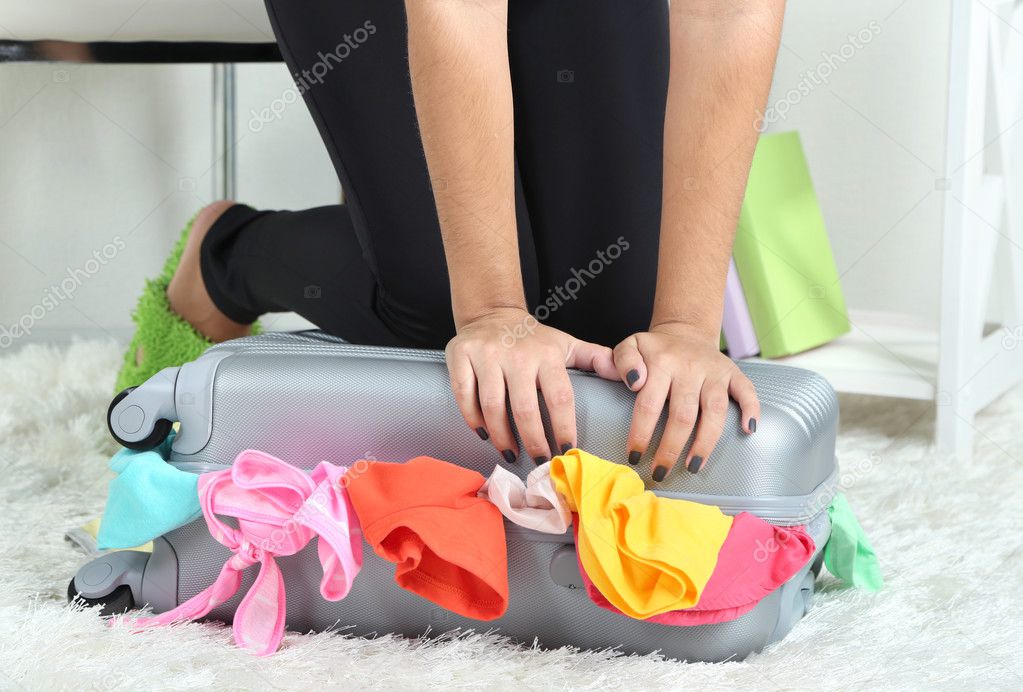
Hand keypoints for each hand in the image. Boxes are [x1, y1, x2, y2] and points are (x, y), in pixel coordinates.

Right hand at [446, 307, 618, 463]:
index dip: (563, 428)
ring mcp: (486, 354)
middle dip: (533, 441)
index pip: (559, 396)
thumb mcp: (568, 344)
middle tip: (538, 463)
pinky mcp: (460, 356)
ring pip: (492, 406)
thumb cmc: (534, 339)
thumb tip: (630, 376)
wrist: (492, 314)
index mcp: (547, 353)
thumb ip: (598, 360)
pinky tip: (485, 434)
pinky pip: (465, 396)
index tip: (566, 451)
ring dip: (502, 437)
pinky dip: (473, 419)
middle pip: (525, 408)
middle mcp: (517, 354)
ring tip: (511, 454)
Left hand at [613, 322, 758, 479]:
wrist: (685, 332)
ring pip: (714, 410)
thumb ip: (622, 360)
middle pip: (682, 414)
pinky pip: (746, 391)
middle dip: (670, 448)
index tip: (634, 456)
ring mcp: (713, 371)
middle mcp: (689, 367)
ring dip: (705, 442)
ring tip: (693, 467)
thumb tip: (634, 382)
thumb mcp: (629, 346)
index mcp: (661, 362)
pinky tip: (747, 431)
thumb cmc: (654, 350)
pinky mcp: (733, 373)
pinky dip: (751, 410)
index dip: (641, 433)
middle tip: (661, 472)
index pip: (648, 403)